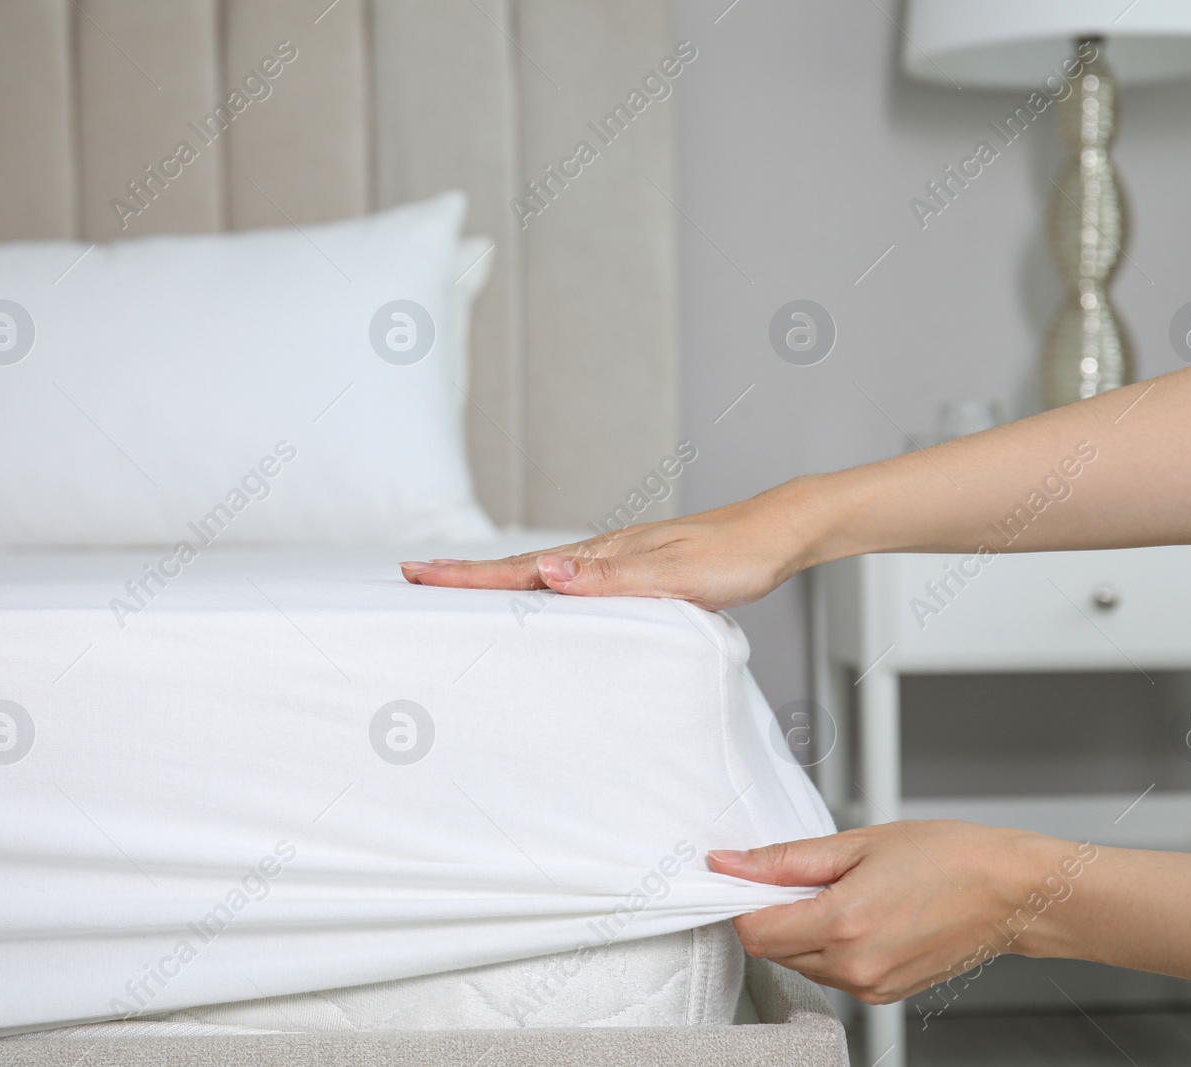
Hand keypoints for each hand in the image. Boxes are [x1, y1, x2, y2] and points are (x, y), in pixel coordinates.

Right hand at [398, 478, 822, 611]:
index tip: (415, 573)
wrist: (777, 533)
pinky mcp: (634, 570)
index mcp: (603, 555)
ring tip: (458, 586)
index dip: (467, 575)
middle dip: (465, 574)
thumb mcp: (675, 574)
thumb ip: (612, 578)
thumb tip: (548, 572)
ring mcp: (616, 560)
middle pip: (519, 566)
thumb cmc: (735, 556)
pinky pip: (571, 581)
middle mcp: (602, 554)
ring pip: (542, 572)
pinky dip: (539, 586)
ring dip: (497, 580)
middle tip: (414, 577)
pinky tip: (541, 596)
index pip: (522, 568)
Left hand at [708, 822, 1083, 1003]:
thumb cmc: (948, 858)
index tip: (747, 876)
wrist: (1009, 892)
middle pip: (772, 948)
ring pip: (800, 963)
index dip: (742, 899)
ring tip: (842, 892)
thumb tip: (732, 863)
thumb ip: (785, 859)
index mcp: (843, 924)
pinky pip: (832, 974)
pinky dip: (829, 946)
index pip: (754, 929)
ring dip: (801, 930)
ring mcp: (870, 986)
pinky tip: (860, 914)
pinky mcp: (884, 993)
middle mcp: (853, 966)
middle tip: (805, 875)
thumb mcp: (857, 843)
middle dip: (773, 912)